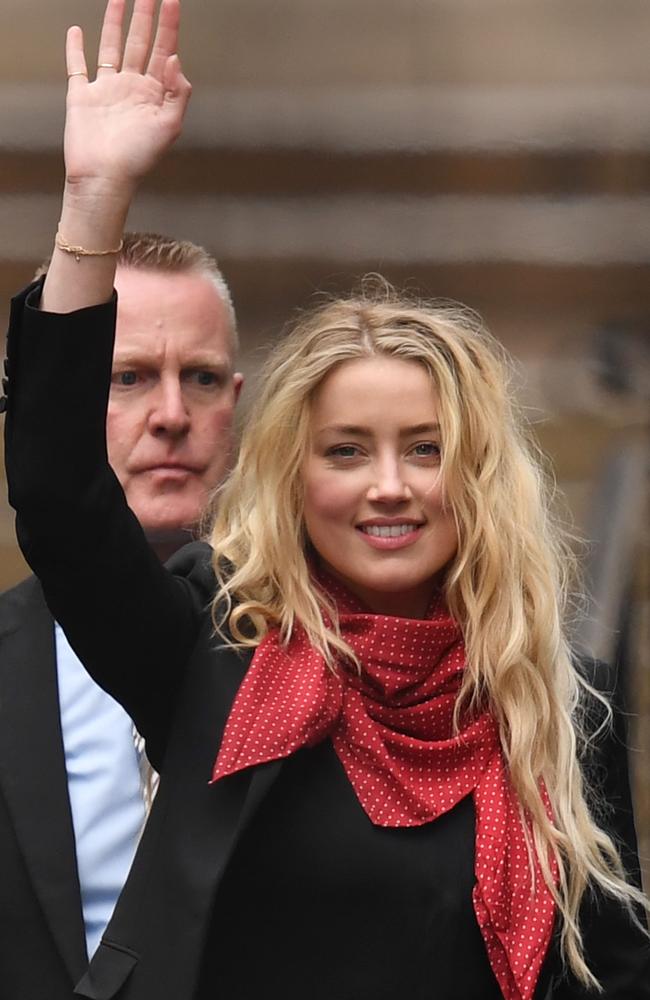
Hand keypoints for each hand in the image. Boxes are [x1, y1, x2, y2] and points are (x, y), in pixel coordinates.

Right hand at [64, 0, 190, 191]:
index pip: (164, 51)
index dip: (169, 26)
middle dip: (145, 16)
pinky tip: (77, 32)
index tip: (171, 1)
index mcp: (154, 94)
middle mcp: (131, 88)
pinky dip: (75, 49)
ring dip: (115, 23)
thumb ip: (178, 92)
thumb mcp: (169, 127)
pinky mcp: (83, 96)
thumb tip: (175, 58)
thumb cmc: (138, 159)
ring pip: (111, 47)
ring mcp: (107, 90)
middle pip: (140, 43)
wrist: (104, 176)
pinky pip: (78, 67)